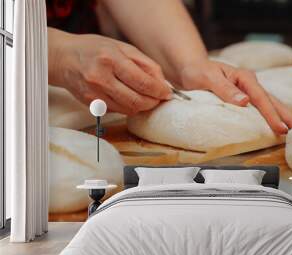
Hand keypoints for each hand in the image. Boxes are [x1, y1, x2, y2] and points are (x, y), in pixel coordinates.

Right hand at [48, 28, 170, 114]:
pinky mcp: (91, 105)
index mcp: (110, 59)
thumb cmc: (95, 49)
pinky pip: (118, 111)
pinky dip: (128, 107)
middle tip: (159, 98)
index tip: (167, 93)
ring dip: (142, 106)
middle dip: (153, 102)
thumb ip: (145, 64)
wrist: (64, 58)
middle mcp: (100, 78)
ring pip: (129, 109)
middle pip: (137, 100)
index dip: (159, 91)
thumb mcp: (123, 47)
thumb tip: (163, 84)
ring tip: (145, 97)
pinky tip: (128, 97)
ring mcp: (94, 94)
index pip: (142, 82)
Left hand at [176, 60, 291, 134]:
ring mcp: (248, 90)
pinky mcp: (244, 97)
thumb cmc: (198, 72)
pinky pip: (260, 107)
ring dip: (281, 116)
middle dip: (286, 116)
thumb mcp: (208, 78)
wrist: (191, 69)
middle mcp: (249, 83)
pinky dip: (270, 116)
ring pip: (269, 104)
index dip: (271, 114)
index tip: (280, 128)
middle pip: (272, 101)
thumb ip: (225, 89)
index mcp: (244, 78)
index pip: (261, 98)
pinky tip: (275, 125)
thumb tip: (244, 102)